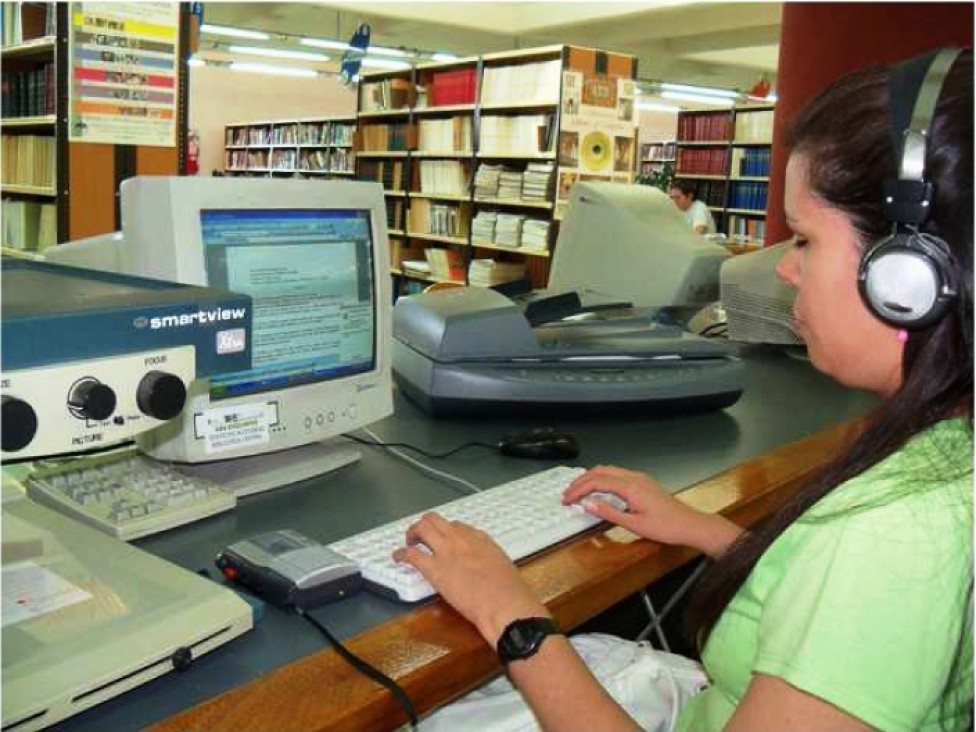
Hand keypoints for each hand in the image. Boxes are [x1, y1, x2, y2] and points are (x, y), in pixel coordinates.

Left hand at [392, 513, 548, 644]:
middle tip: (421, 536)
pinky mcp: (434, 569)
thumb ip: (488, 558)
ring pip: (422, 527)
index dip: (447, 533)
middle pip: (436, 520)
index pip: (457, 526)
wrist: (505, 604)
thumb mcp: (502, 564)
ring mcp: (446, 551)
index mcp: (480, 538)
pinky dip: (402, 554)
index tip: (444, 541)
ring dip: (412, 533)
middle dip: (425, 525)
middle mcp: (461, 538)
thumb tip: (482, 564)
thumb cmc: (510, 591)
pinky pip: (412, 555)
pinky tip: (398, 557)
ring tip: (409, 542)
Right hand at [563, 465, 740, 555]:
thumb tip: (587, 503)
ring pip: (609, 470)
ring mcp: (640, 478)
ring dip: (592, 478)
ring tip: (579, 491)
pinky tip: (599, 490)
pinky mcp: (644, 483)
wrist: (690, 525)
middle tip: (568, 493)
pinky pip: (618, 475)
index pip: (597, 481)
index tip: (567, 499)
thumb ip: (609, 512)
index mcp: (630, 486)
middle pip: (601, 471)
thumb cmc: (666, 527)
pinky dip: (603, 479)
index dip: (579, 489)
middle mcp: (634, 477)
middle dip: (581, 480)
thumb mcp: (634, 524)